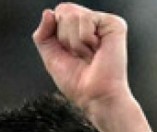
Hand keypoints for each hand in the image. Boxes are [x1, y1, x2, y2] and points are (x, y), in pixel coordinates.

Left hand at [32, 4, 130, 120]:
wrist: (94, 96)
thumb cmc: (77, 82)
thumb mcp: (51, 56)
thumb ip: (43, 34)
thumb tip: (48, 13)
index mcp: (78, 29)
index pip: (58, 13)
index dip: (56, 35)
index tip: (69, 53)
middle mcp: (92, 23)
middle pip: (64, 10)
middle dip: (64, 38)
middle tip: (80, 55)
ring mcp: (103, 22)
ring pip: (73, 15)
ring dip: (75, 42)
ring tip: (88, 54)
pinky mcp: (114, 23)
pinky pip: (86, 19)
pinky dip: (85, 40)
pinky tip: (97, 50)